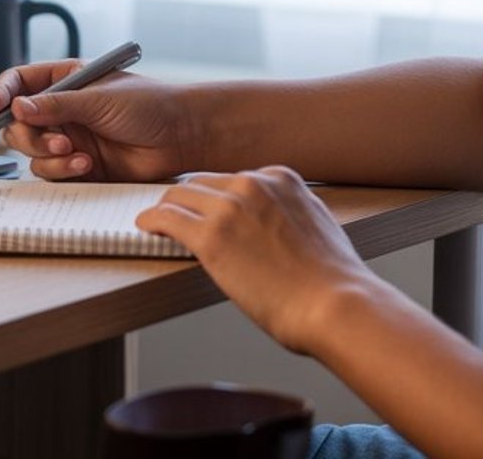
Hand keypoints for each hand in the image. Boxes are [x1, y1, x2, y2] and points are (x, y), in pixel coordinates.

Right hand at [0, 60, 194, 181]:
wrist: (181, 136)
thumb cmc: (149, 104)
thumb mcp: (99, 98)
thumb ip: (56, 105)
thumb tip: (17, 108)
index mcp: (65, 79)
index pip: (19, 83)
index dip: (1, 94)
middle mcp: (61, 109)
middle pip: (18, 123)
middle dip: (29, 136)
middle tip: (56, 141)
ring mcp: (69, 137)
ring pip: (32, 152)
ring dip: (48, 156)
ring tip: (77, 154)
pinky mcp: (78, 164)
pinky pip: (52, 172)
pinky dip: (63, 171)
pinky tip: (88, 165)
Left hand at [138, 167, 376, 356]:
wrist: (336, 304)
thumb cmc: (332, 279)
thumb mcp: (318, 224)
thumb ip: (291, 212)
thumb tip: (272, 222)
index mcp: (281, 179)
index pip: (232, 179)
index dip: (215, 197)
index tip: (205, 208)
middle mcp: (253, 185)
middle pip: (201, 183)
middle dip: (187, 199)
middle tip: (175, 214)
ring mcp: (230, 209)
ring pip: (179, 196)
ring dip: (165, 208)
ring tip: (156, 221)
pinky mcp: (210, 238)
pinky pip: (166, 219)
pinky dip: (152, 220)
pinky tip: (146, 226)